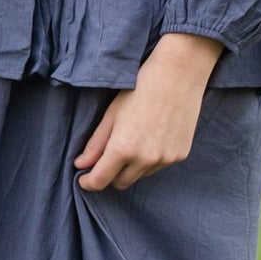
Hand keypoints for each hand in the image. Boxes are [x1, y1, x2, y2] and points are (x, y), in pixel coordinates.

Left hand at [74, 33, 224, 192]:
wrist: (178, 76)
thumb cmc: (140, 90)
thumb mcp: (112, 114)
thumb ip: (95, 144)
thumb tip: (80, 165)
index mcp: (123, 148)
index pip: (101, 180)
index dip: (89, 183)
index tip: (83, 178)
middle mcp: (145, 159)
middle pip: (121, 183)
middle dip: (110, 174)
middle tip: (106, 157)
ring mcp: (165, 159)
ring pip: (140, 176)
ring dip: (131, 167)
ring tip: (134, 139)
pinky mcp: (180, 156)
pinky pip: (158, 167)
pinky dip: (150, 160)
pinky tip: (152, 136)